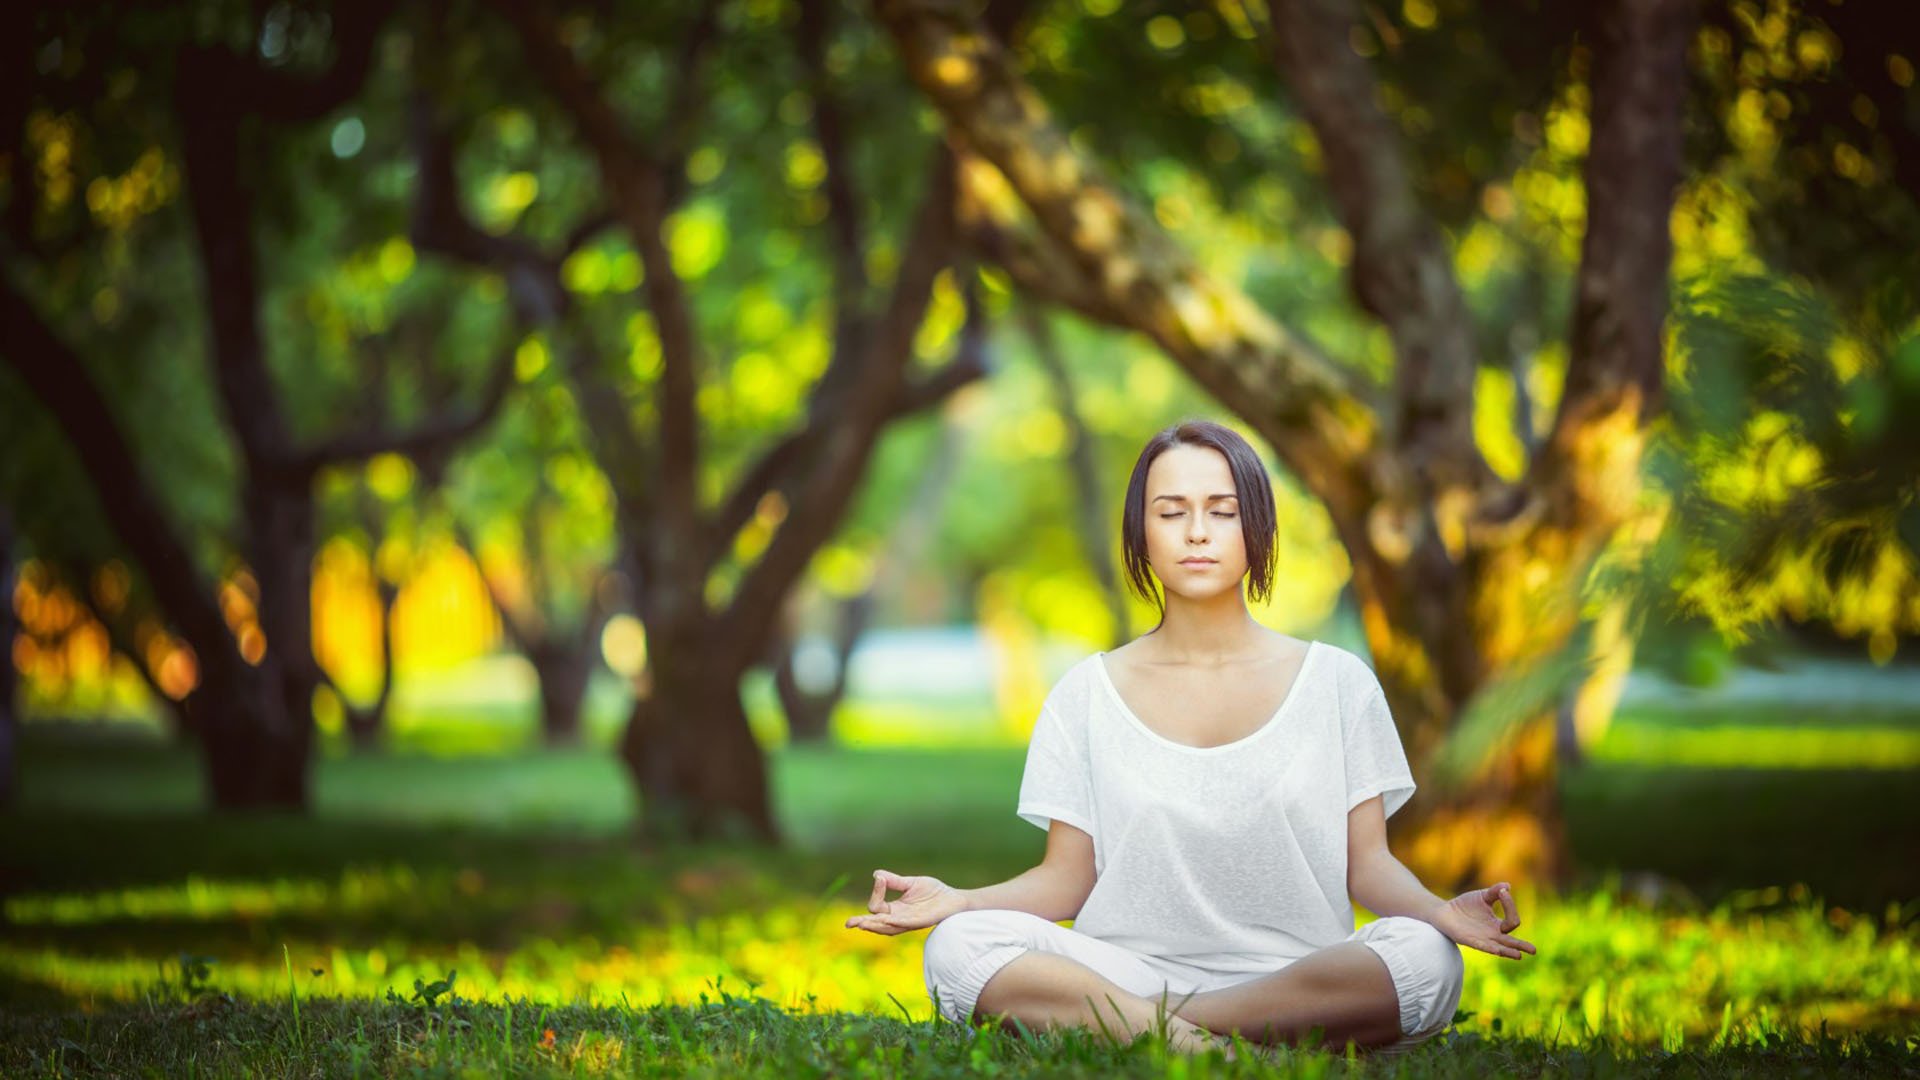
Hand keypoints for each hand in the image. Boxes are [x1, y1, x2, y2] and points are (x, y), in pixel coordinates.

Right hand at [843, 869, 967, 934]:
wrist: (954, 898)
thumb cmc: (934, 892)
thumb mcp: (910, 883)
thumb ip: (894, 881)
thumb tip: (876, 874)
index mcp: (895, 910)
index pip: (876, 907)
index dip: (876, 892)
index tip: (880, 878)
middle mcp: (899, 918)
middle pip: (875, 923)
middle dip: (862, 923)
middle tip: (848, 923)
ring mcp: (908, 922)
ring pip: (886, 927)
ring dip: (874, 926)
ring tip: (861, 924)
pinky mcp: (920, 922)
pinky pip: (904, 924)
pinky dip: (893, 922)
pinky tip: (886, 920)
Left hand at [1428, 881, 1535, 959]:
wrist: (1444, 911)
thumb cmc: (1465, 905)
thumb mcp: (1482, 896)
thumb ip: (1495, 891)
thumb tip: (1507, 886)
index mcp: (1497, 924)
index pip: (1513, 920)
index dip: (1510, 905)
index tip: (1502, 892)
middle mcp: (1492, 935)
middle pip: (1511, 942)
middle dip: (1521, 946)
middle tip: (1534, 950)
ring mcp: (1482, 939)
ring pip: (1499, 948)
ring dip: (1508, 951)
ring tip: (1519, 955)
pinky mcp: (1469, 941)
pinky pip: (1482, 946)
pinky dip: (1490, 948)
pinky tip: (1497, 950)